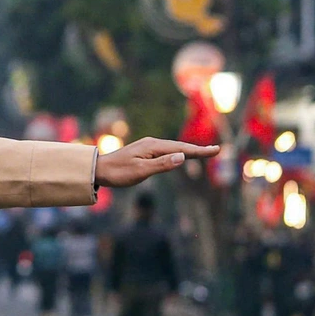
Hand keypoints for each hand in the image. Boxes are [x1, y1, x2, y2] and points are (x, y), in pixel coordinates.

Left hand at [94, 138, 219, 187]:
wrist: (98, 169)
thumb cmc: (119, 173)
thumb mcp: (141, 171)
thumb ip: (162, 165)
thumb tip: (183, 157)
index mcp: (153, 146)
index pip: (182, 148)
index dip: (200, 151)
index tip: (216, 150)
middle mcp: (152, 143)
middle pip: (180, 146)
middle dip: (198, 149)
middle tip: (216, 150)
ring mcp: (147, 146)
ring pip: (173, 148)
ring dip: (189, 150)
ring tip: (204, 152)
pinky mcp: (144, 151)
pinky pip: (166, 151)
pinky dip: (177, 152)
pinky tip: (180, 155)